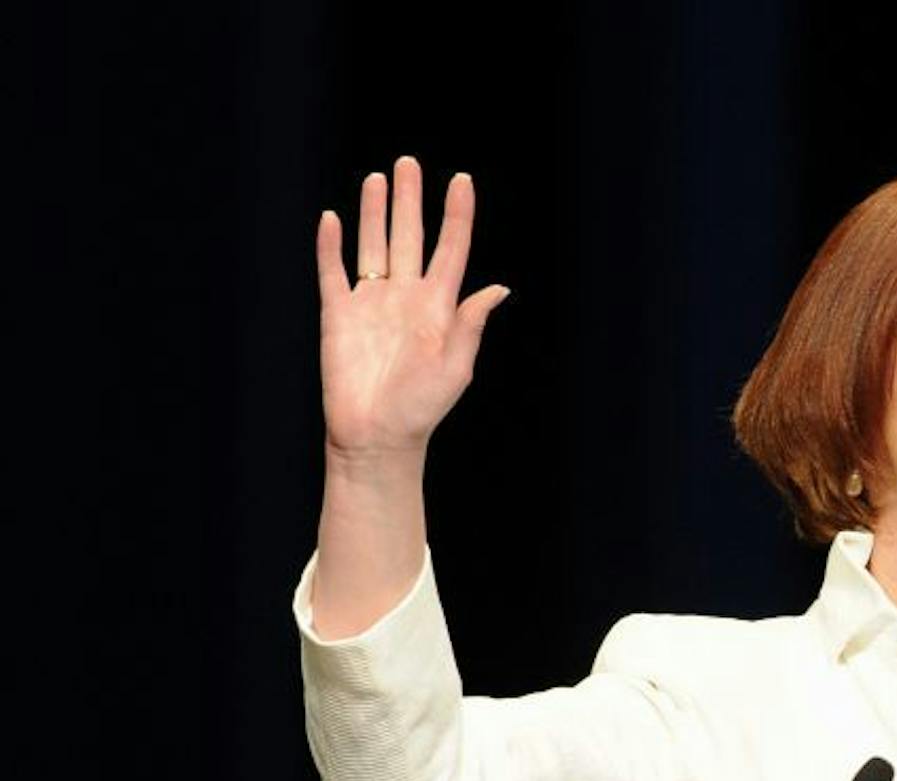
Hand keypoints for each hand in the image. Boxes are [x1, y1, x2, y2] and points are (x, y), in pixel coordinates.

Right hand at [316, 156, 510, 461]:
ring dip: (375, 212)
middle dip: (410, 201)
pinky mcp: (338, 314)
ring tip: (380, 179)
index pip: (450, 250)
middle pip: (408, 236)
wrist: (376, 435)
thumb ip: (471, 323)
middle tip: (410, 163)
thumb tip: (499, 289)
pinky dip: (331, 246)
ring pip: (373, 245)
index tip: (462, 181)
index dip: (457, 216)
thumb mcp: (456, 366)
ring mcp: (371, 303)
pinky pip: (333, 272)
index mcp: (438, 307)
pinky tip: (333, 219)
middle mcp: (405, 297)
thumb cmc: (422, 407)